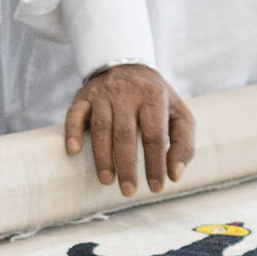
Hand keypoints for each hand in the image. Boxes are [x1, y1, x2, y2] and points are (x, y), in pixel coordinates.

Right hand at [64, 63, 193, 195]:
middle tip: (128, 191)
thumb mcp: (179, 114)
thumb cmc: (156, 98)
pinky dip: (73, 132)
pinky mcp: (83, 96)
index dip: (155, 163)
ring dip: (102, 156)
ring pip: (101, 127)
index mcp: (153, 97)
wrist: (127, 65)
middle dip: (126, 165)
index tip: (156, 187)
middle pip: (125, 134)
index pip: (154, 135)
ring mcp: (102, 94)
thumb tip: (174, 175)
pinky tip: (73, 150)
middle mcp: (126, 93)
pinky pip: (75, 114)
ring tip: (107, 180)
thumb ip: (183, 144)